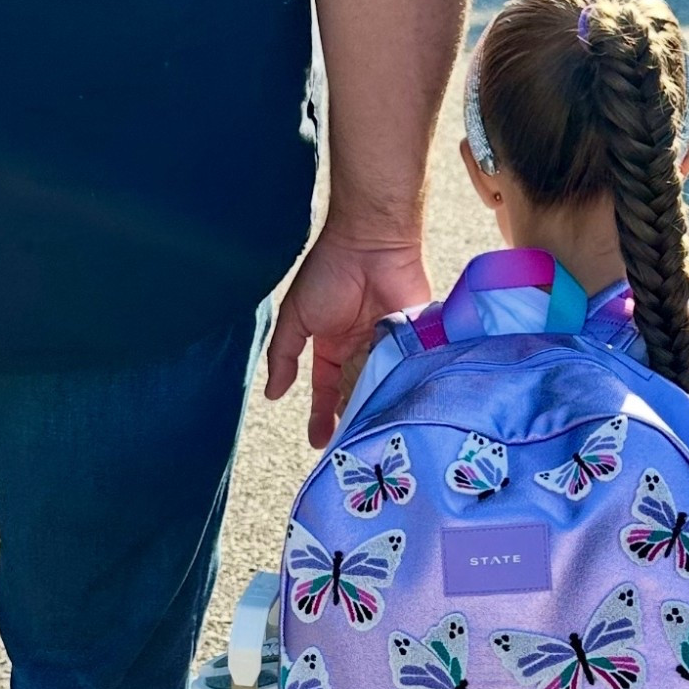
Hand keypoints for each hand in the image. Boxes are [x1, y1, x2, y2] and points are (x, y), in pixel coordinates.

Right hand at [266, 229, 430, 448]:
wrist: (371, 242)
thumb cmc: (329, 273)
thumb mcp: (296, 316)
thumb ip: (283, 354)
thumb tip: (272, 394)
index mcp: (332, 347)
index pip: (326, 389)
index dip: (321, 415)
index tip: (320, 441)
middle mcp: (361, 350)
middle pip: (358, 394)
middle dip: (353, 418)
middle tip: (351, 446)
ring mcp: (390, 346)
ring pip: (384, 387)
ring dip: (378, 407)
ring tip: (373, 433)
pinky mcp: (417, 339)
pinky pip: (411, 369)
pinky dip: (405, 387)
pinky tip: (400, 408)